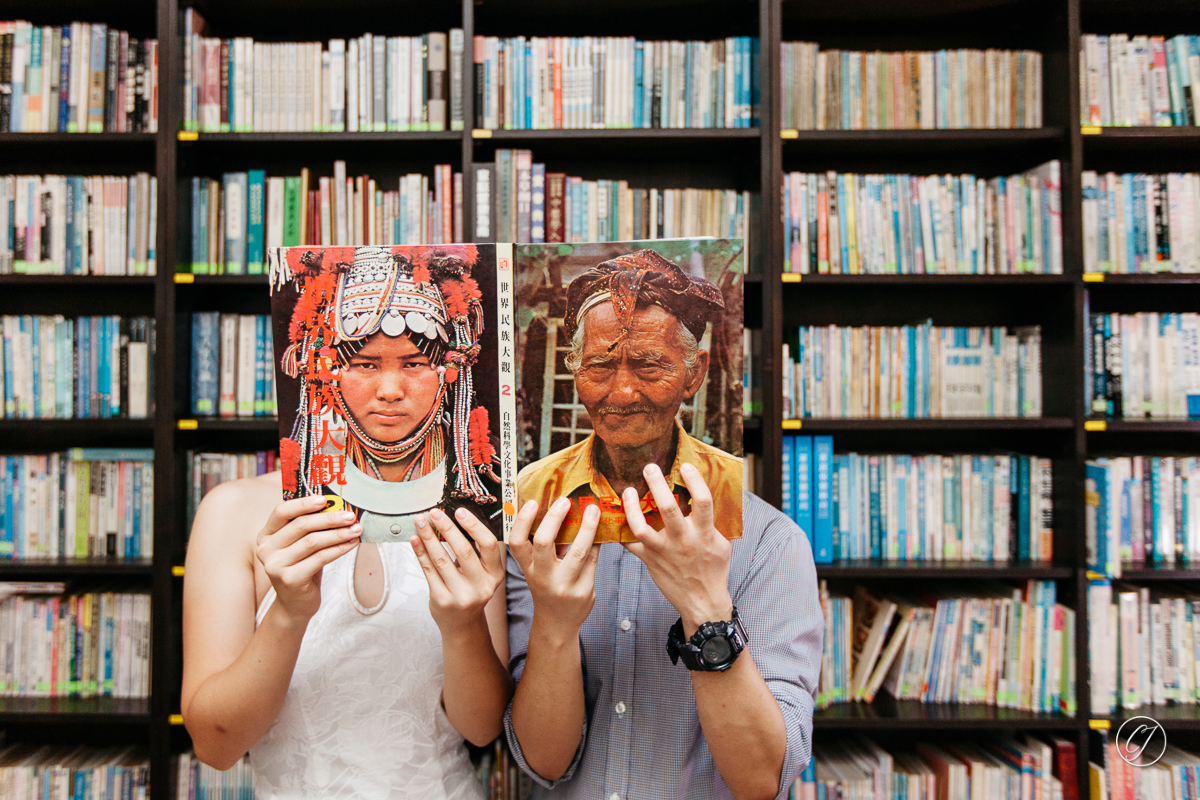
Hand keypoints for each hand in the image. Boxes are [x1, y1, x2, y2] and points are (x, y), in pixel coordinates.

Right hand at [255, 495, 361, 626]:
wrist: (295, 604)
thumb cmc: (302, 567)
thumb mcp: (300, 545)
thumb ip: (309, 527)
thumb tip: (338, 506)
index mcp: (266, 535)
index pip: (281, 512)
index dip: (302, 503)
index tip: (324, 499)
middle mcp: (266, 549)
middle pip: (301, 526)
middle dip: (329, 518)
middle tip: (350, 515)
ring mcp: (276, 565)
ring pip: (312, 541)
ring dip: (338, 533)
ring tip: (356, 529)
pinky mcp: (290, 579)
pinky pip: (320, 558)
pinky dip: (339, 548)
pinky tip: (352, 544)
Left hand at [410, 507, 504, 633]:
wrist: (462, 623)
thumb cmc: (471, 591)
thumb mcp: (483, 574)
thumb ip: (475, 551)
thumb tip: (456, 519)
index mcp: (495, 574)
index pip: (488, 545)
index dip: (474, 526)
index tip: (459, 511)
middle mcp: (481, 586)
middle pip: (464, 550)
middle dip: (447, 528)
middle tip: (435, 513)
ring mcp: (461, 595)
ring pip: (442, 559)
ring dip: (429, 537)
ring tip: (420, 522)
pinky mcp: (441, 599)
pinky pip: (428, 571)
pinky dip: (420, 553)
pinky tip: (416, 540)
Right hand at [508, 497, 600, 642]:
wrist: (557, 623)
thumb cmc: (548, 588)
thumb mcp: (539, 570)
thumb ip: (547, 546)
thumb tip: (562, 510)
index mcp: (528, 568)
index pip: (517, 543)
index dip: (522, 521)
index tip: (533, 502)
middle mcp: (543, 577)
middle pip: (544, 543)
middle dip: (555, 518)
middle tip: (565, 501)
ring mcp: (564, 585)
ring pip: (578, 551)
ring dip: (587, 527)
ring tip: (593, 510)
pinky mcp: (584, 590)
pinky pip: (593, 560)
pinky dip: (597, 542)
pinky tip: (602, 529)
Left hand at [622, 462, 732, 636]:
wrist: (701, 601)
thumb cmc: (713, 570)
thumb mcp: (721, 543)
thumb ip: (713, 521)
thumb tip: (706, 496)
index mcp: (704, 533)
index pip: (702, 500)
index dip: (694, 480)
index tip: (684, 466)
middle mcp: (682, 540)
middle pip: (668, 507)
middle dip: (657, 484)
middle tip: (649, 468)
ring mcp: (663, 550)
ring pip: (641, 526)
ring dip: (631, 506)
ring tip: (628, 491)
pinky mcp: (649, 560)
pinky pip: (629, 544)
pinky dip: (620, 530)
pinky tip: (616, 516)